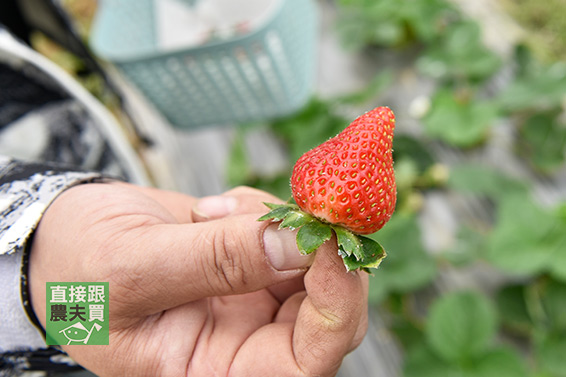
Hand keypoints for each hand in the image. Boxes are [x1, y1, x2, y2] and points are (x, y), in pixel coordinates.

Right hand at [29, 183, 368, 375]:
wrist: (62, 236)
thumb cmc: (75, 270)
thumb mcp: (132, 267)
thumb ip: (217, 259)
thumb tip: (300, 244)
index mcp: (213, 370)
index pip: (304, 363)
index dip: (335, 310)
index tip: (329, 245)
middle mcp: (242, 340)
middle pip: (323, 311)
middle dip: (318, 254)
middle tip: (296, 208)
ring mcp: (250, 296)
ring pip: (308, 261)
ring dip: (277, 223)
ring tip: (212, 212)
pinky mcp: (248, 258)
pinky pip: (284, 231)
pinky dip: (261, 209)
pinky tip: (213, 209)